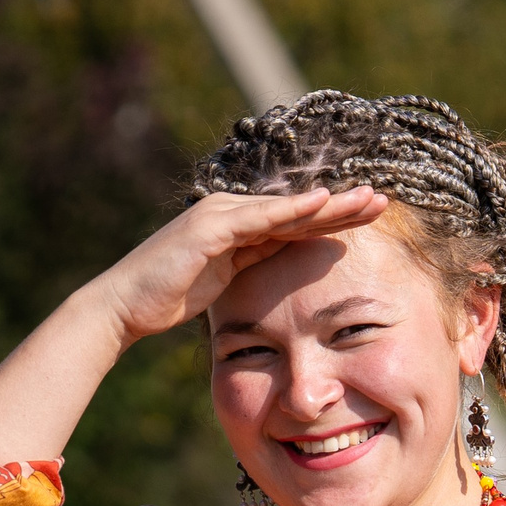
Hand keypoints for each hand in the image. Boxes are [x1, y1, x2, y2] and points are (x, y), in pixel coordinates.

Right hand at [76, 187, 386, 346]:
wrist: (123, 307)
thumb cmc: (167, 299)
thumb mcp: (223, 281)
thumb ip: (251, 263)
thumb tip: (282, 262)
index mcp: (235, 225)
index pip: (293, 220)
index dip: (333, 217)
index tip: (370, 216)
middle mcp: (229, 212)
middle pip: (296, 209)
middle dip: (342, 204)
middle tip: (382, 199)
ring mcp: (219, 216)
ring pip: (285, 209)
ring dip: (329, 203)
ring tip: (367, 199)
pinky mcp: (210, 229)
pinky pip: (259, 219)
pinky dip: (292, 211)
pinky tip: (323, 204)